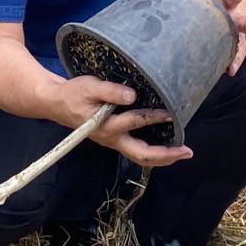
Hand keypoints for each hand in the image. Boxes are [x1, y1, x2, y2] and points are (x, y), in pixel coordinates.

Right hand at [45, 76, 191, 168]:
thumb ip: (110, 91)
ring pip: (141, 156)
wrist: (57, 104)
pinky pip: (137, 150)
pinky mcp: (115, 139)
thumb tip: (133, 95)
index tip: (170, 113)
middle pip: (142, 155)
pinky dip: (154, 152)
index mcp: (106, 126)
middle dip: (166, 155)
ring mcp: (114, 142)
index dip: (153, 117)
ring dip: (163, 157)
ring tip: (182, 152)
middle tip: (187, 151)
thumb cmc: (74, 94)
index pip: (133, 122)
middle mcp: (112, 139)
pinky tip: (166, 146)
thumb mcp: (89, 87)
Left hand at [217, 0, 245, 75]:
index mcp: (229, 2)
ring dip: (237, 58)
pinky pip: (233, 58)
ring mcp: (235, 36)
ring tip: (231, 69)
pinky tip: (227, 71)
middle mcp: (236, 19)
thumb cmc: (208, 0)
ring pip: (242, 47)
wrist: (218, 11)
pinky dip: (231, 64)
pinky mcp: (231, 49)